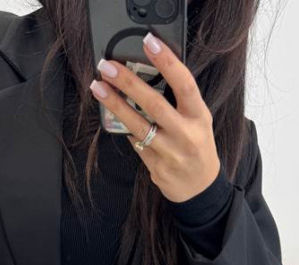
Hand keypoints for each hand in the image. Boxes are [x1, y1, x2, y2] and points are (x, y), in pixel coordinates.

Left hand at [89, 32, 220, 202]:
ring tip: (98, 88)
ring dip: (115, 105)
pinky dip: (125, 129)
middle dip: (128, 83)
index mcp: (199, 117)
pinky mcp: (156, 168)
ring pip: (138, 126)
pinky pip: (135, 144)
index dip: (167, 61)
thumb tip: (148, 77)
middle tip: (108, 68)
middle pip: (154, 104)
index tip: (149, 42)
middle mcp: (185, 134)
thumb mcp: (199, 121)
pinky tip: (115, 117)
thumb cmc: (198, 148)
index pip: (184, 84)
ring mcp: (170, 153)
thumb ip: (180, 102)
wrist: (200, 188)